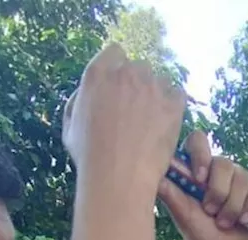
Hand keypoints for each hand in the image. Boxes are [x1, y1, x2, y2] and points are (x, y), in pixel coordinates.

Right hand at [62, 43, 186, 194]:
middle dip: (137, 84)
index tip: (119, 86)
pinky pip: (177, 94)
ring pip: (159, 80)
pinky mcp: (172, 103)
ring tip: (149, 123)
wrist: (117, 177)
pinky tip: (163, 125)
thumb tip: (89, 91)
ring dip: (156, 95)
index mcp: (97, 75)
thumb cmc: (90, 157)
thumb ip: (79, 100)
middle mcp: (125, 74)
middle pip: (138, 67)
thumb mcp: (70, 126)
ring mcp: (151, 87)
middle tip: (134, 111)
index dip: (117, 68)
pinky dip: (173, 106)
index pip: (114, 52)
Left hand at [157, 130, 247, 239]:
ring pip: (242, 178)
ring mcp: (239, 177)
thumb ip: (169, 192)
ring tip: (224, 223)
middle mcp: (218, 169)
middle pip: (223, 163)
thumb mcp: (181, 213)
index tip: (199, 179)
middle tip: (210, 212)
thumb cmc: (197, 231)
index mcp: (197, 169)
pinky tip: (244, 221)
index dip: (200, 154)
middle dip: (218, 193)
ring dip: (233, 207)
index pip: (198, 140)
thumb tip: (148, 172)